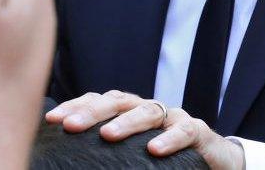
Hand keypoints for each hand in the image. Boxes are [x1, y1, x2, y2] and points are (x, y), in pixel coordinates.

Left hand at [45, 90, 245, 168]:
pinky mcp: (198, 130)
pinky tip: (154, 149)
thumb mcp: (131, 155)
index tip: (51, 119)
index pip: (97, 101)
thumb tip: (67, 164)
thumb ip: (106, 155)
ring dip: (127, 122)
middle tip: (70, 125)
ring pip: (148, 111)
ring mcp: (173, 117)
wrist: (213, 163)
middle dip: (92, 111)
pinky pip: (184, 131)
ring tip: (107, 135)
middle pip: (117, 101)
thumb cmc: (164, 160)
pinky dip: (169, 139)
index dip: (75, 106)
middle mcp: (147, 109)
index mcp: (128, 112)